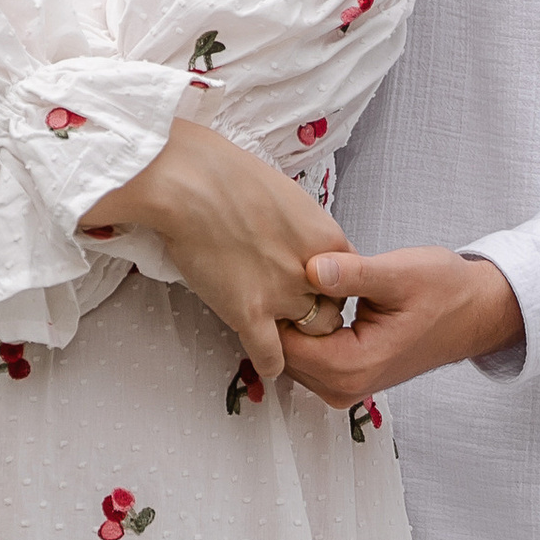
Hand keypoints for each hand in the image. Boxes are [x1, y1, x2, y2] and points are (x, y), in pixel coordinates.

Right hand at [86, 122, 354, 389]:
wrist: (191, 183)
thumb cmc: (229, 176)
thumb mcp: (286, 197)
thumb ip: (300, 229)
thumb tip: (294, 242)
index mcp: (327, 240)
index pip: (348, 281)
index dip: (328, 289)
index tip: (310, 291)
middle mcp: (312, 272)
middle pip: (332, 312)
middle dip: (315, 316)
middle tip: (292, 314)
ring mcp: (282, 296)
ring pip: (307, 337)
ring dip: (294, 340)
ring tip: (277, 335)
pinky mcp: (249, 314)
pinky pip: (271, 357)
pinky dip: (270, 363)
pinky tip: (265, 360)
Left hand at [279, 246, 523, 403]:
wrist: (474, 311)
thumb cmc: (445, 293)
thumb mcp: (399, 273)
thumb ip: (353, 273)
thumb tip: (312, 267)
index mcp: (354, 365)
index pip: (284, 344)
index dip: (275, 308)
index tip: (277, 274)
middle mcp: (345, 385)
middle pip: (282, 354)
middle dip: (281, 316)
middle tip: (286, 273)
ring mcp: (345, 385)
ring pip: (292, 356)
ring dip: (292, 323)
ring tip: (303, 284)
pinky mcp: (346, 377)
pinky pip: (308, 357)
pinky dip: (306, 330)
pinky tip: (317, 301)